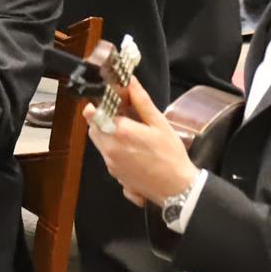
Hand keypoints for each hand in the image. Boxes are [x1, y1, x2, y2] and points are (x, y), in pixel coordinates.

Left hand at [84, 76, 198, 208]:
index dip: (98, 103)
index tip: (109, 99)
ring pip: (99, 142)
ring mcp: (111, 164)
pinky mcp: (115, 175)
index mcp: (120, 133)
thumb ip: (142, 101)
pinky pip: (106, 156)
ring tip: (128, 130)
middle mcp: (110, 149)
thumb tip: (130, 81)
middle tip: (120, 113)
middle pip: (93, 127)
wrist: (177, 190)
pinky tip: (132, 148)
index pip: (94, 113)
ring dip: (106, 132)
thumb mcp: (159, 124)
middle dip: (101, 118)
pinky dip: (112, 147)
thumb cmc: (171, 154)